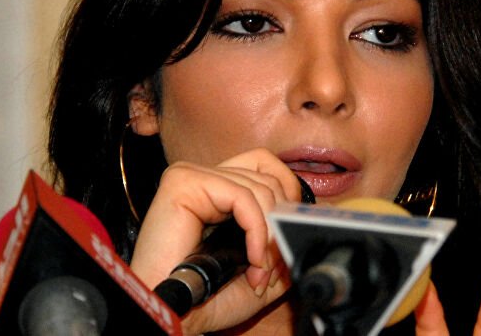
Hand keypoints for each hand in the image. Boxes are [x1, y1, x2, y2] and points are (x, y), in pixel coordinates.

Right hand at [129, 148, 300, 334]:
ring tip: (259, 271)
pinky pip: (241, 197)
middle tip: (271, 263)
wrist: (173, 316)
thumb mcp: (259, 265)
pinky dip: (256, 231)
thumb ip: (283, 240)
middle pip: (266, 173)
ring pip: (258, 187)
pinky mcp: (183, 182)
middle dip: (279, 221)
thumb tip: (307, 219)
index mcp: (217, 190)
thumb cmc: (206, 296)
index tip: (288, 231)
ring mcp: (191, 176)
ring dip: (267, 236)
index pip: (265, 164)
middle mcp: (203, 176)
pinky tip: (252, 260)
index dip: (287, 192)